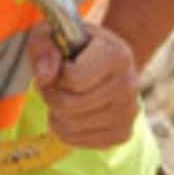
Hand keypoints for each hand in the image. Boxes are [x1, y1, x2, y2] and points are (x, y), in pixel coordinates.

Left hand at [28, 21, 140, 148]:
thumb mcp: (52, 33)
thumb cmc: (74, 45)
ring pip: (71, 126)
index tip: (59, 67)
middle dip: (51, 96)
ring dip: (55, 113)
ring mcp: (128, 112)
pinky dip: (65, 130)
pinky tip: (70, 113)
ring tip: (62, 97)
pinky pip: (78, 141)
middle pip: (69, 105)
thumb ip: (44, 47)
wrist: (105, 60)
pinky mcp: (122, 133)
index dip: (56, 75)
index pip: (73, 79)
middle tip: (53, 86)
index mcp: (117, 55)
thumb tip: (46, 76)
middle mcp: (129, 85)